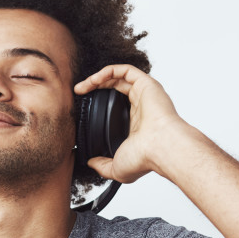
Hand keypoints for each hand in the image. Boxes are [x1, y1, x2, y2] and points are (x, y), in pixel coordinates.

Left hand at [73, 64, 191, 182]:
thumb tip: (91, 162)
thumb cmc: (145, 158)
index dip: (98, 102)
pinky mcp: (146, 84)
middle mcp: (141, 105)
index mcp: (136, 121)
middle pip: (116, 87)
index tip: (83, 105)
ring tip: (82, 86)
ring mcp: (144, 93)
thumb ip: (103, 165)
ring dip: (98, 77)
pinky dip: (108, 71)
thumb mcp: (117, 167)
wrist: (160, 148)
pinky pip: (125, 70)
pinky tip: (93, 80)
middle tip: (79, 92)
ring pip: (119, 76)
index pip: (117, 104)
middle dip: (95, 86)